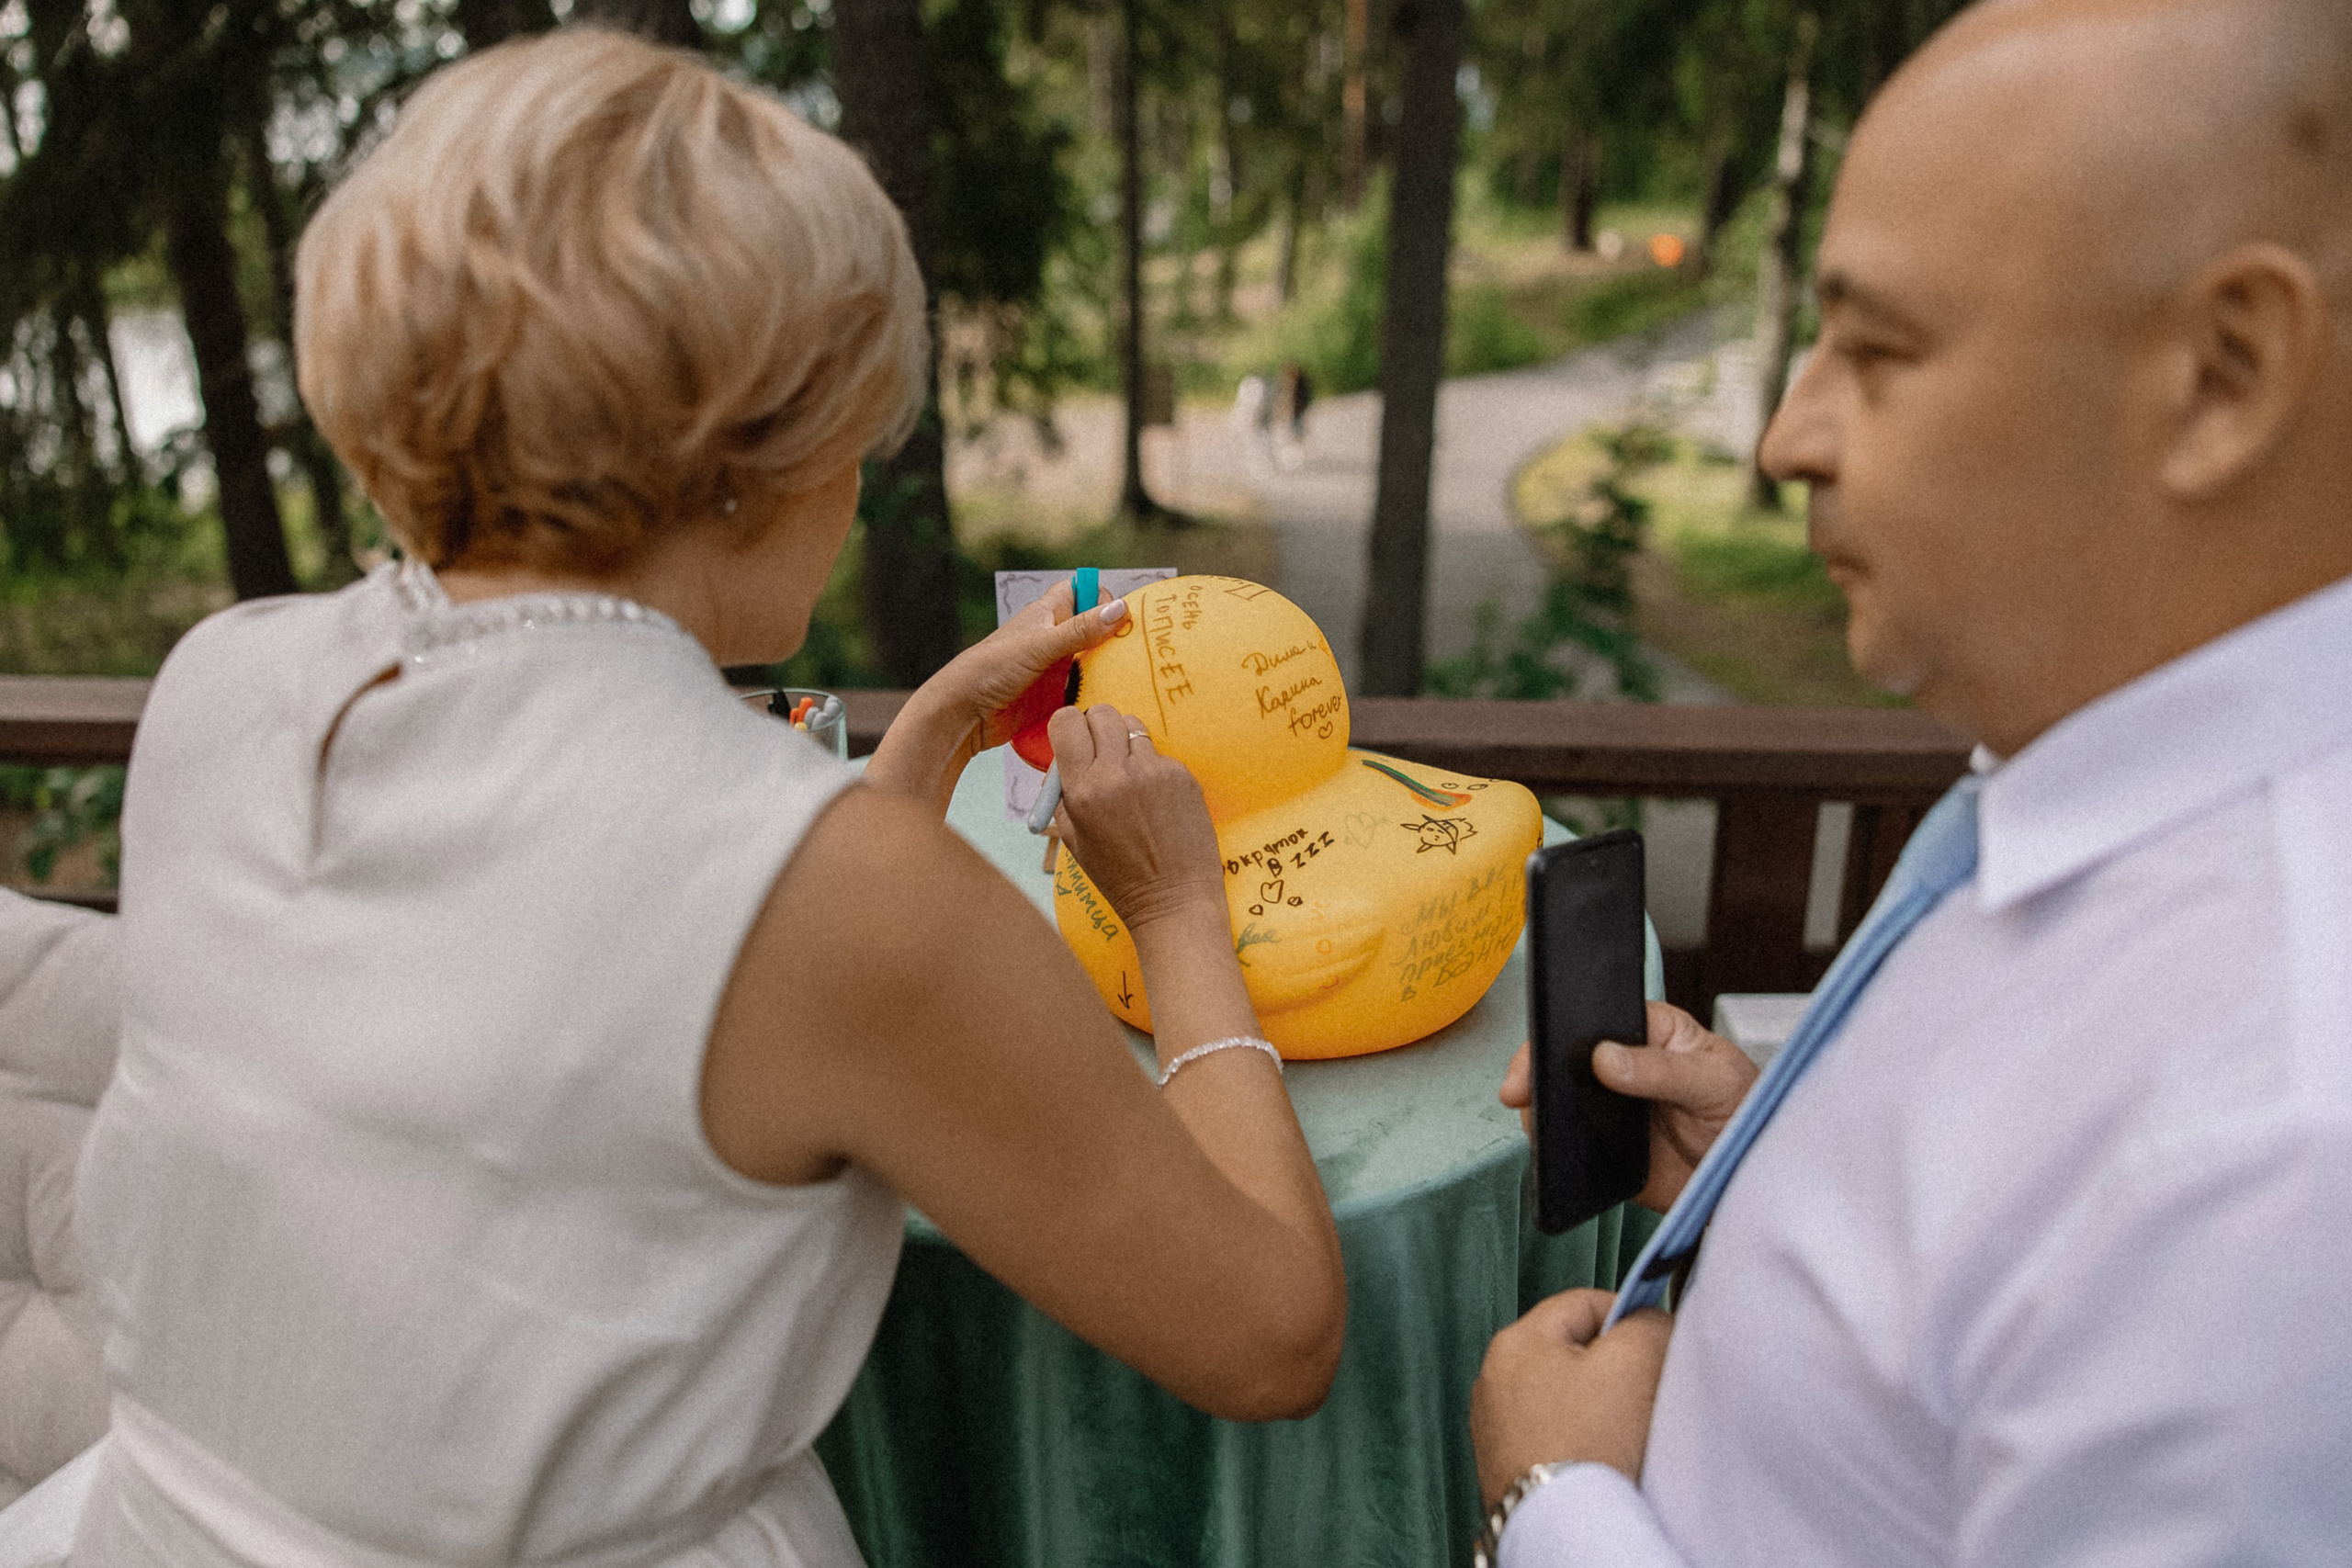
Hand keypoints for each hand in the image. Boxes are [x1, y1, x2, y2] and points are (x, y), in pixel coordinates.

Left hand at [863, 582, 1130, 812]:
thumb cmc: (990, 670)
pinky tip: (1115, 703)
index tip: (1122, 615)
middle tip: (1142, 651)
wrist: (962, 716)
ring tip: (1137, 679)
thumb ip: (1080, 630)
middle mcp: (1054, 639)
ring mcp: (1055, 670)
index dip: (1100, 596)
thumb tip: (1121, 610)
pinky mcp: (1055, 698)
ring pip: (1092, 664)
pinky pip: (1084, 693)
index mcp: (1047, 615)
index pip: (1081, 592)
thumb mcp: (1039, 646)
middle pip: (1094, 630)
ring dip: (1109, 671)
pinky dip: (1097, 696)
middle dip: (1115, 638)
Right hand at [1050, 704, 1224, 932]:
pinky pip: (1158, 753)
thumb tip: (1064, 755)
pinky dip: (1152, 767)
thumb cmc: (1119, 875)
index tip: (1074, 739)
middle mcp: (1117, 774)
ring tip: (1130, 778)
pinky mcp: (1182, 775)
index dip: (1068, 727)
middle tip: (1101, 751)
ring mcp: (1153, 772)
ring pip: (1133, 726)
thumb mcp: (1074, 837)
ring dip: (1126, 743)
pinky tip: (1156, 799)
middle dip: (1097, 726)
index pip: (1067, 722)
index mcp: (1083, 791)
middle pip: (1101, 712)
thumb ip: (1064, 791)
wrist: (1173, 899)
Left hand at [1473, 1289, 1672, 1500]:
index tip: (1657, 1341)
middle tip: (1645, 1388)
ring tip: (1625, 1431)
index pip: (1583, 1304)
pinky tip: (1602, 1458)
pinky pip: (1556, 1435)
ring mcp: (1496, 1427)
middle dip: (1614, 1365)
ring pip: (1565, 1396)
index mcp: (1515, 1341)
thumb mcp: (1633, 1361)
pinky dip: (1583, 1440)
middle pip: (1572, 1351)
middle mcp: (1494, 1380)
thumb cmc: (1588, 1442)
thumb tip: (1650, 1320)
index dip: (1629, 1315)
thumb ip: (1647, 1324)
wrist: (1562, 1526)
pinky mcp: (1507, 1466)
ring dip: (1599, 1406)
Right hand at [1501, 1001, 1757, 1212]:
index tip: (1542, 1053)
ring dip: (1543, 1109)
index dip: (1563, 1030)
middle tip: (1520, 1092)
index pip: (1598, 1019)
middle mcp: (1626, 1065)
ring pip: (1561, 1101)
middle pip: (1567, 1058)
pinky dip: (1554, 1148)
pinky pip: (1569, 1145)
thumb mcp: (1715, 1083)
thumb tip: (1606, 1057)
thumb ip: (1664, 1070)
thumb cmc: (1749, 1115)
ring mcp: (1612, 1107)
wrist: (1753, 1182)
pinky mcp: (1606, 1149)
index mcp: (1653, 1033)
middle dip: (1537, 1070)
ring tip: (1537, 1123)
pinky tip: (1552, 1151)